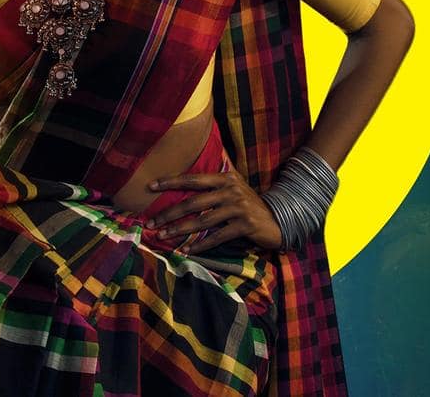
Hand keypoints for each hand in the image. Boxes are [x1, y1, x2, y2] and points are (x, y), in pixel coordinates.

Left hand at [145, 167, 284, 253]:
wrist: (278, 219)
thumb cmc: (250, 205)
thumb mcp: (234, 189)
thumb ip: (214, 186)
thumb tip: (183, 188)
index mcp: (226, 178)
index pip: (193, 179)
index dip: (171, 182)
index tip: (150, 186)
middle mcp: (232, 190)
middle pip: (193, 202)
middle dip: (169, 213)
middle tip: (151, 222)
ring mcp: (239, 207)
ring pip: (202, 220)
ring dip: (180, 229)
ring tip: (163, 236)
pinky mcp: (245, 225)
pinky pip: (217, 236)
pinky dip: (201, 245)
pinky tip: (187, 250)